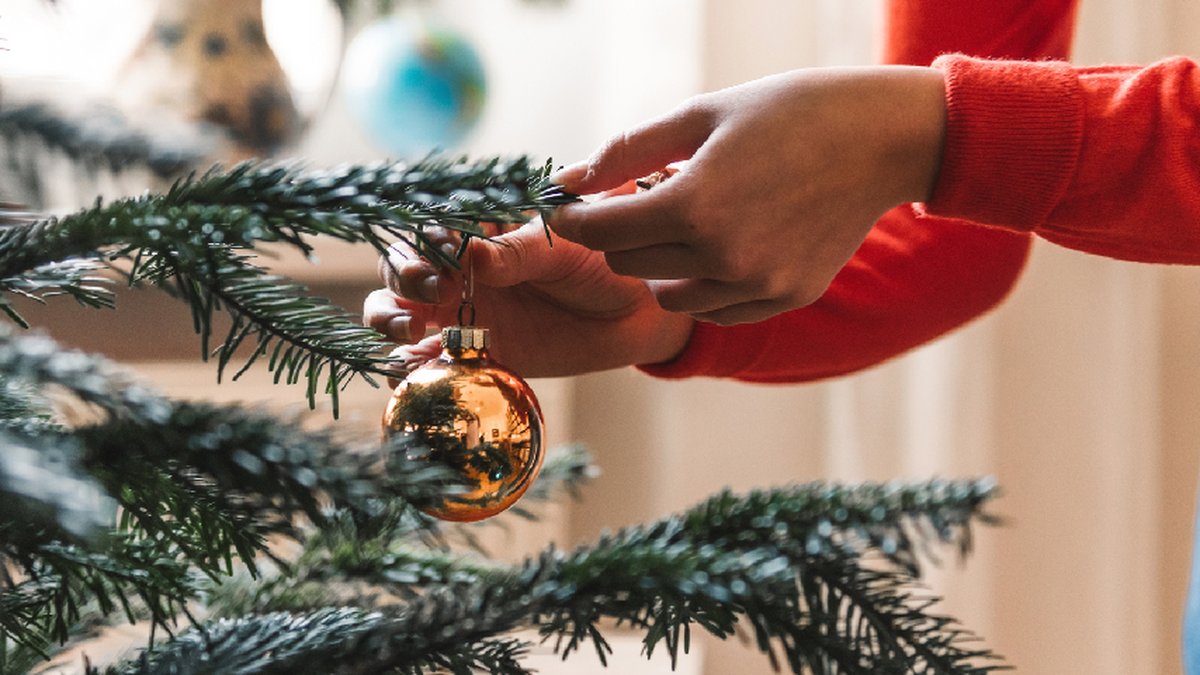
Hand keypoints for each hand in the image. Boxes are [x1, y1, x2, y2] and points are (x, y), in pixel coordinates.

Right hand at [362, 218, 694, 382]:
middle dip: (403, 275)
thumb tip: (472, 254)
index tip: (443, 254)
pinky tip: (410, 373)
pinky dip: (410, 368)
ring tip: (411, 330)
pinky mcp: (474, 352)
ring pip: (399, 309)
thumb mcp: (563, 247)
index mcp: (479, 228)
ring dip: (389, 318)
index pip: (430, 226)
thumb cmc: (601, 261)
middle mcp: (460, 267)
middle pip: (402, 266)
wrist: (635, 313)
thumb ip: (518, 252)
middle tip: (432, 289)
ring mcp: (462, 310)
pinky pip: (429, 361)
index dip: (424, 239)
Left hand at [548, 65, 946, 324]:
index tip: (569, 206)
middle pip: (628, 265)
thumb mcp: (700, 115)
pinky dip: (702, 284)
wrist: (881, 138)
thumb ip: (626, 151)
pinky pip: (716, 309)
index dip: (575, 217)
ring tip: (687, 221)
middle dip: (619, 234)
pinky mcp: (786, 297)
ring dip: (660, 263)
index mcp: (694, 204)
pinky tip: (719, 246)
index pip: (600, 231)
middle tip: (641, 200)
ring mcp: (758, 284)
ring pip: (669, 296)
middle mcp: (723, 256)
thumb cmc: (788, 112)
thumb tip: (566, 179)